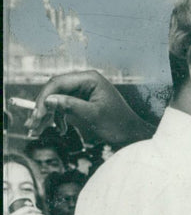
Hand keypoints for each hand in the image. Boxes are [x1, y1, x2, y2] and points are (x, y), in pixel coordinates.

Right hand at [27, 70, 153, 144]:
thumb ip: (70, 106)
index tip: (37, 115)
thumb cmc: (118, 125)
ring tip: (37, 129)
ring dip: (48, 114)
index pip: (59, 83)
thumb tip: (48, 100)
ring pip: (58, 99)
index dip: (45, 98)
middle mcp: (85, 81)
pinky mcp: (84, 101)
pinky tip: (59, 129)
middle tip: (32, 124)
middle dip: (43, 107)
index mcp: (89, 78)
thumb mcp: (93, 116)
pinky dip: (59, 117)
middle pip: (56, 90)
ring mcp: (84, 91)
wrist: (133, 136)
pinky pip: (65, 106)